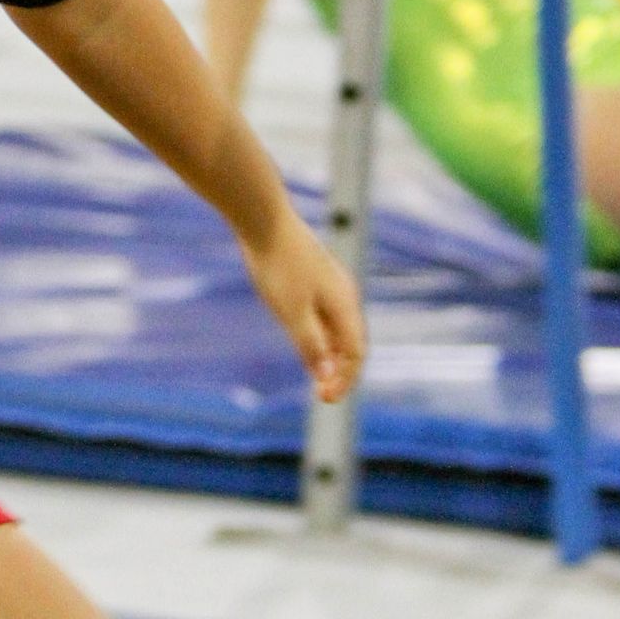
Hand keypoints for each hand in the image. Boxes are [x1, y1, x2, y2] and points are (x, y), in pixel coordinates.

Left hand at [243, 206, 364, 403]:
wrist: (263, 219)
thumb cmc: (277, 265)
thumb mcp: (291, 312)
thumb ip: (310, 345)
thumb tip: (327, 377)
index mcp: (344, 304)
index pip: (356, 352)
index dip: (345, 379)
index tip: (325, 399)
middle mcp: (344, 296)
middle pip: (351, 342)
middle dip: (341, 371)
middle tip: (323, 395)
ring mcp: (330, 286)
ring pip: (338, 329)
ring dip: (331, 355)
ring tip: (316, 377)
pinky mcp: (314, 278)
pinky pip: (325, 315)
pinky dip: (321, 336)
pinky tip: (305, 345)